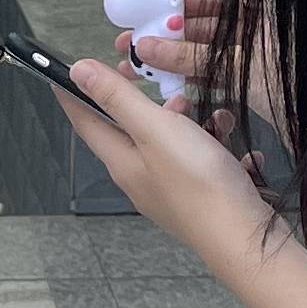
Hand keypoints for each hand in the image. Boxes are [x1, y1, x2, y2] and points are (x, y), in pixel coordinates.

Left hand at [56, 60, 298, 272]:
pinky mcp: (200, 195)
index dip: (74, 95)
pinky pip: (200, 159)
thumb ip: (118, 98)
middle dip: (142, 102)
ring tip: (210, 113)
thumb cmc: (197, 181)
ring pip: (169, 142)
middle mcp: (140, 178)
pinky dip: (214, 143)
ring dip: (186, 121)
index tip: (63, 73)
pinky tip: (230, 138)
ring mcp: (170, 189)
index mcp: (122, 162)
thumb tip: (77, 72)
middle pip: (130, 131)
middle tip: (158, 80)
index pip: (86, 123)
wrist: (243, 235)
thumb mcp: (154, 128)